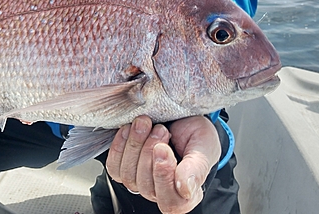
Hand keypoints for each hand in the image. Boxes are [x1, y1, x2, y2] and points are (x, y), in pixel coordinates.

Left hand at [106, 115, 220, 213]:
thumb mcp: (204, 146)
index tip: (163, 148)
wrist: (182, 116)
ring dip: (135, 145)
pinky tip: (129, 129)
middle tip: (160, 129)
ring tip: (146, 123)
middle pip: (146, 187)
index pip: (170, 202)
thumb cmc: (196, 133)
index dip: (163, 176)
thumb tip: (185, 189)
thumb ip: (196, 168)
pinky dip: (119, 145)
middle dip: (148, 152)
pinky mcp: (125, 166)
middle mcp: (161, 191)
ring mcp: (140, 179)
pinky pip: (114, 166)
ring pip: (128, 176)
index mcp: (185, 193)